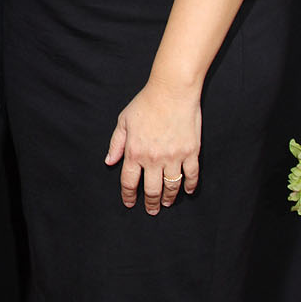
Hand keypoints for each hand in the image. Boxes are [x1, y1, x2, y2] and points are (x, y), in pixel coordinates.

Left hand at [105, 80, 200, 214]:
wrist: (172, 91)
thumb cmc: (146, 103)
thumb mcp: (124, 121)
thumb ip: (116, 143)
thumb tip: (109, 162)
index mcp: (135, 152)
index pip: (129, 182)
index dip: (128, 196)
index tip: (130, 203)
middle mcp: (153, 159)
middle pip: (151, 190)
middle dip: (150, 203)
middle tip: (151, 210)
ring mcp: (174, 157)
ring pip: (171, 186)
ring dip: (168, 198)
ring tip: (166, 203)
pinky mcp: (191, 152)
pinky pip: (191, 175)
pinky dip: (190, 186)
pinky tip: (187, 190)